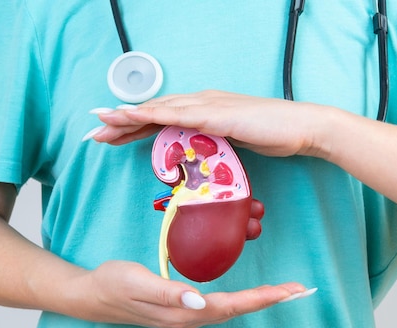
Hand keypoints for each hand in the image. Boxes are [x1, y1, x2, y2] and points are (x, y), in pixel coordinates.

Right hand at [76, 261, 309, 327]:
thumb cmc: (113, 283)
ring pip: (231, 310)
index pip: (231, 305)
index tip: (289, 291)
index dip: (261, 298)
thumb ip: (168, 292)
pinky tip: (249, 296)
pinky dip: (242, 300)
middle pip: (237, 310)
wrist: (91, 296)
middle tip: (299, 290)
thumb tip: (199, 301)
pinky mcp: (182, 311)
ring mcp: (186, 317)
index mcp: (183, 312)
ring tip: (283, 292)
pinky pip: (220, 307)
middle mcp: (189, 319)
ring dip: (258, 301)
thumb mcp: (136, 281)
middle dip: (270, 300)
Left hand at [87, 90, 332, 157]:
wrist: (302, 127)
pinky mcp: (217, 114)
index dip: (136, 126)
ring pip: (160, 110)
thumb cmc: (273, 134)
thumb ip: (215, 145)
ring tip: (102, 123)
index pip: (164, 118)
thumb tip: (201, 156)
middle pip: (155, 112)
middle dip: (122, 122)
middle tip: (94, 131)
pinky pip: (178, 115)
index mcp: (206, 109)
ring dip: (128, 116)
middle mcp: (203, 102)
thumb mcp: (236, 143)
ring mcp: (209, 105)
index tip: (112, 135)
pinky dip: (152, 114)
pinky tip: (133, 117)